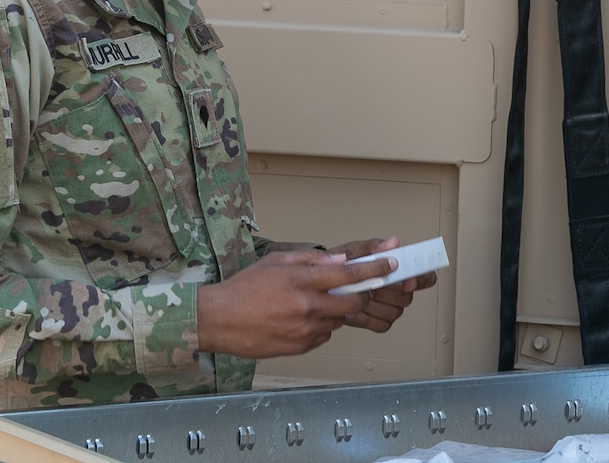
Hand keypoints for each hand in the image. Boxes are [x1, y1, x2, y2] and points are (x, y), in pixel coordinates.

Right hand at [195, 248, 396, 358]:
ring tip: (314, 303)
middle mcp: (308, 307)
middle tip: (358, 290)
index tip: (389, 265)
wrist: (219, 320)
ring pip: (338, 321)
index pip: (350, 275)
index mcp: (302, 280)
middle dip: (361, 295)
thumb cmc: (244, 288)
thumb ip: (311, 260)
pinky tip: (301, 319)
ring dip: (336, 312)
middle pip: (353, 303)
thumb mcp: (276, 262)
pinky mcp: (299, 347)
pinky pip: (323, 336)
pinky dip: (321, 327)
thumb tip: (340, 261)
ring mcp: (304, 330)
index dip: (375, 269)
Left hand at [327, 237, 438, 333]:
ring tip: (358, 296)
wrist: (322, 284)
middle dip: (387, 292)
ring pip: (395, 312)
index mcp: (395, 269)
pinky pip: (382, 325)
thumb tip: (393, 243)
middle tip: (371, 285)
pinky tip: (356, 310)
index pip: (424, 275)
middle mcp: (395, 289)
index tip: (407, 281)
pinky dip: (367, 319)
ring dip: (375, 305)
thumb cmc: (339, 264)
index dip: (421, 279)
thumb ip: (374, 247)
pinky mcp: (377, 321)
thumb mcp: (353, 250)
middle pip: (406, 297)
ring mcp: (387, 306)